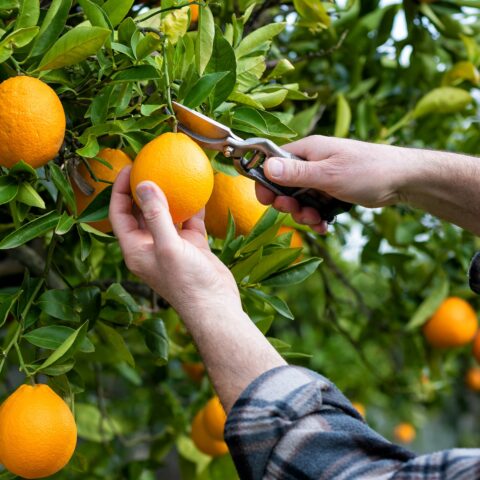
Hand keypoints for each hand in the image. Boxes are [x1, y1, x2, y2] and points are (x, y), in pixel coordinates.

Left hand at [109, 167, 240, 317]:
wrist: (215, 305)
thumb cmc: (187, 282)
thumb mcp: (168, 246)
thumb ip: (156, 215)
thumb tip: (143, 184)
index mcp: (136, 248)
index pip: (119, 214)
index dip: (119, 190)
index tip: (129, 168)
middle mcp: (151, 244)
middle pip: (141, 211)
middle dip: (143, 188)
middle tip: (150, 164)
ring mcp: (172, 244)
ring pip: (166, 213)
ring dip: (168, 194)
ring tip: (171, 171)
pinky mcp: (191, 245)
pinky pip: (188, 220)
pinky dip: (192, 206)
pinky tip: (197, 189)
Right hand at [256, 136, 404, 232]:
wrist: (403, 180)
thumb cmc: (368, 170)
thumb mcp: (328, 174)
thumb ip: (296, 173)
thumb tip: (266, 167)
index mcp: (307, 151)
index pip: (274, 163)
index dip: (267, 182)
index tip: (267, 200)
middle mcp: (312, 162)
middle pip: (285, 185)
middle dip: (289, 204)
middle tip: (298, 213)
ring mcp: (323, 177)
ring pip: (301, 199)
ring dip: (305, 214)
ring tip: (317, 221)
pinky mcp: (333, 190)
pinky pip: (316, 206)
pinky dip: (317, 218)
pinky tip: (324, 226)